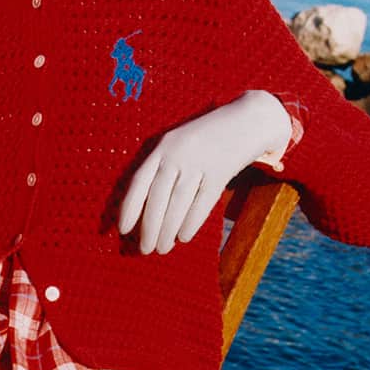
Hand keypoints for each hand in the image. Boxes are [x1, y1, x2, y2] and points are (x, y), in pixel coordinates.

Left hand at [119, 90, 292, 253]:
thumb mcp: (177, 143)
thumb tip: (146, 211)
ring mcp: (200, 162)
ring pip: (178, 203)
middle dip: (149, 227)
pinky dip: (191, 222)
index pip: (139, 182)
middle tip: (144, 250)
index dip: (129, 208)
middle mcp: (177, 155)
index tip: (122, 230)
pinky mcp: (221, 171)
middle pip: (158, 198)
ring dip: (168, 230)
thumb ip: (161, 168)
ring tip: (161, 249)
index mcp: (162, 147)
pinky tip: (183, 237)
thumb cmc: (205, 138)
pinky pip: (203, 202)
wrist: (247, 120)